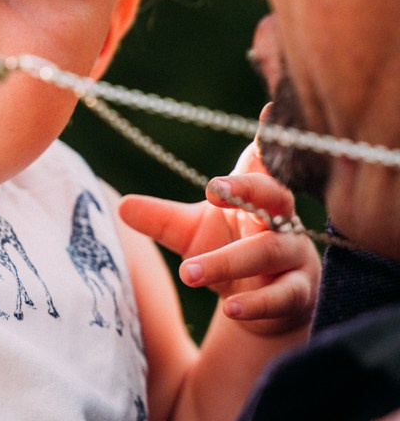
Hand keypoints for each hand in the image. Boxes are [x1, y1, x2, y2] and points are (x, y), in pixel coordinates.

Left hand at [119, 144, 320, 336]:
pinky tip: (230, 308)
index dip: (267, 139)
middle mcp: (280, 220)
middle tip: (210, 189)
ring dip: (228, 260)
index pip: (264, 161)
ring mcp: (293, 256)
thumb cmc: (229, 254)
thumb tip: (122, 205)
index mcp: (256, 196)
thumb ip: (160, 219)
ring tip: (188, 272)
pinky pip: (283, 295)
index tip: (267, 113)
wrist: (259, 308)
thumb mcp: (190, 235)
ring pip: (269, 250)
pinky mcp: (298, 292)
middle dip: (247, 189)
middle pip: (274, 195)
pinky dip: (256, 302)